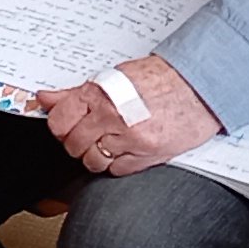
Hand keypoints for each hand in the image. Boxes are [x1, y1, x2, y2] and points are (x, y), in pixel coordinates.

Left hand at [39, 54, 220, 177]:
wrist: (201, 85)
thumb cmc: (164, 78)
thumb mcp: (116, 76)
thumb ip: (78, 92)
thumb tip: (47, 98)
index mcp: (101, 93)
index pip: (60, 120)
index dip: (61, 126)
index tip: (66, 126)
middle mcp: (113, 116)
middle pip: (74, 144)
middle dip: (78, 142)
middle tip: (90, 133)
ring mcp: (130, 139)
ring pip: (93, 161)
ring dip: (96, 155)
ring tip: (110, 141)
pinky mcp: (147, 155)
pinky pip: (117, 170)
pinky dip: (117, 164)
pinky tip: (127, 149)